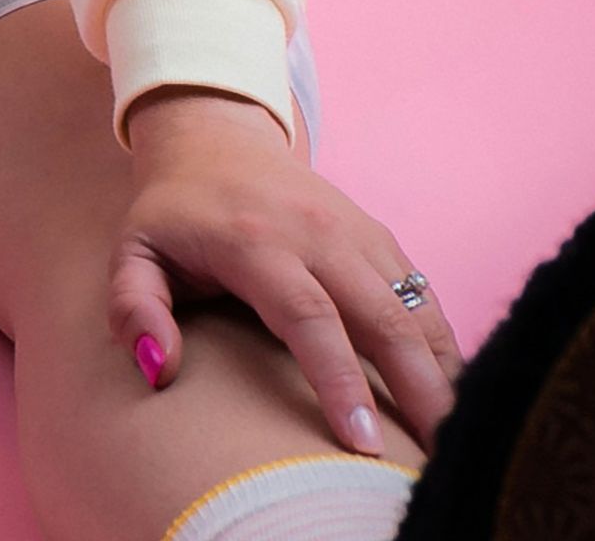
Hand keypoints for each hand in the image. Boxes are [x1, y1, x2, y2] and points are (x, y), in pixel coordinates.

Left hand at [113, 86, 464, 456]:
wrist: (214, 138)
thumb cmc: (172, 212)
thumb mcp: (132, 253)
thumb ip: (134, 309)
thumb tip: (160, 369)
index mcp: (257, 242)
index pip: (310, 319)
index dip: (340, 381)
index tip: (362, 443)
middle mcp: (318, 234)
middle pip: (383, 318)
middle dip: (417, 389)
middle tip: (442, 455)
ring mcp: (356, 231)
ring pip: (416, 305)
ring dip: (443, 369)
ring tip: (462, 433)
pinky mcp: (378, 236)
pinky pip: (422, 292)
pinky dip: (443, 341)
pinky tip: (455, 389)